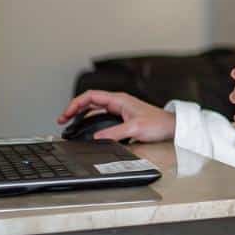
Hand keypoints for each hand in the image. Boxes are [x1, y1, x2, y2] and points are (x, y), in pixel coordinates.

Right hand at [57, 90, 175, 142]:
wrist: (172, 127)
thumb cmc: (158, 123)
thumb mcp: (135, 129)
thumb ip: (114, 133)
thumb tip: (96, 138)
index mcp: (119, 99)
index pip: (90, 96)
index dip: (75, 104)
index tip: (66, 114)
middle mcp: (118, 103)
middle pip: (90, 102)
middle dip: (74, 109)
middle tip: (63, 120)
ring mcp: (120, 110)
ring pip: (95, 110)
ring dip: (82, 116)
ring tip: (70, 124)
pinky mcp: (123, 118)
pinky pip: (102, 117)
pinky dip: (91, 121)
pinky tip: (87, 129)